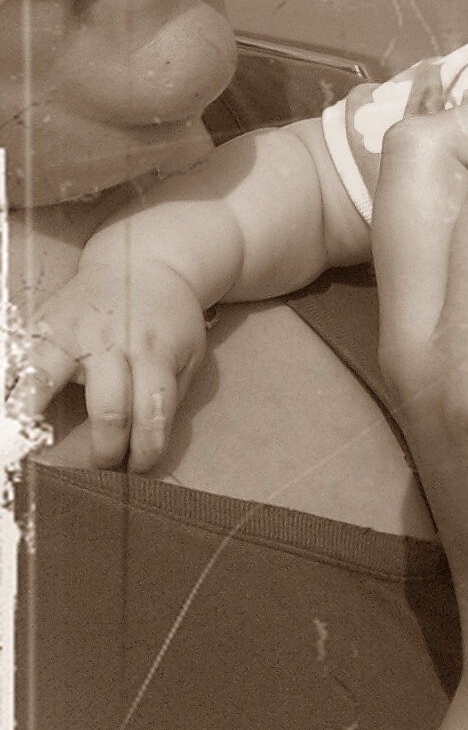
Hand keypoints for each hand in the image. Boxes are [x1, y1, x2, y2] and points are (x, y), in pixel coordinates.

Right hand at [7, 262, 206, 470]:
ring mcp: (69, 332)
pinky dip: (8, 392)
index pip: (151, 412)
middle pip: (107, 409)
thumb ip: (169, 396)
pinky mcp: (39, 326)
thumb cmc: (167, 318)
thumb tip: (147, 450)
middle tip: (102, 468)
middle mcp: (111, 341)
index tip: (137, 469)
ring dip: (33, 420)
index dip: (145, 450)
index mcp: (154, 350)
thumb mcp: (188, 351)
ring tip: (28, 450)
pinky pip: (15, 363)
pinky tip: (7, 416)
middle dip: (105, 451)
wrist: (141, 260)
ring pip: (44, 380)